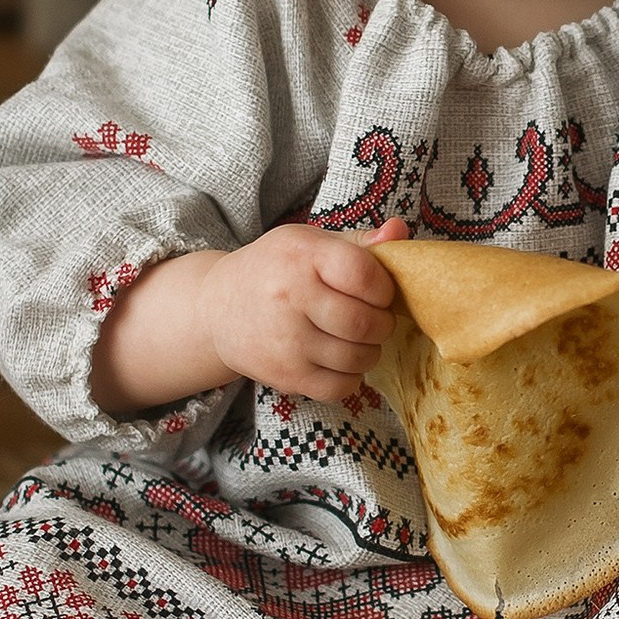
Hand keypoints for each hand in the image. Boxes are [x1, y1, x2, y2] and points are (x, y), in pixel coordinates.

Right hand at [91, 219, 405, 413]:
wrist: (216, 309)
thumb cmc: (275, 270)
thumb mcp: (309, 244)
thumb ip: (359, 242)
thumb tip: (402, 232)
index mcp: (301, 257)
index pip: (365, 276)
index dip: (384, 288)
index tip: (377, 291)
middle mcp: (290, 298)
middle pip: (365, 323)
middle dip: (382, 323)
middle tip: (372, 318)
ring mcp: (286, 342)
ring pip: (358, 358)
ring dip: (369, 351)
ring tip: (356, 337)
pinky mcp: (285, 375)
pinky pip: (341, 386)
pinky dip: (351, 376)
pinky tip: (339, 358)